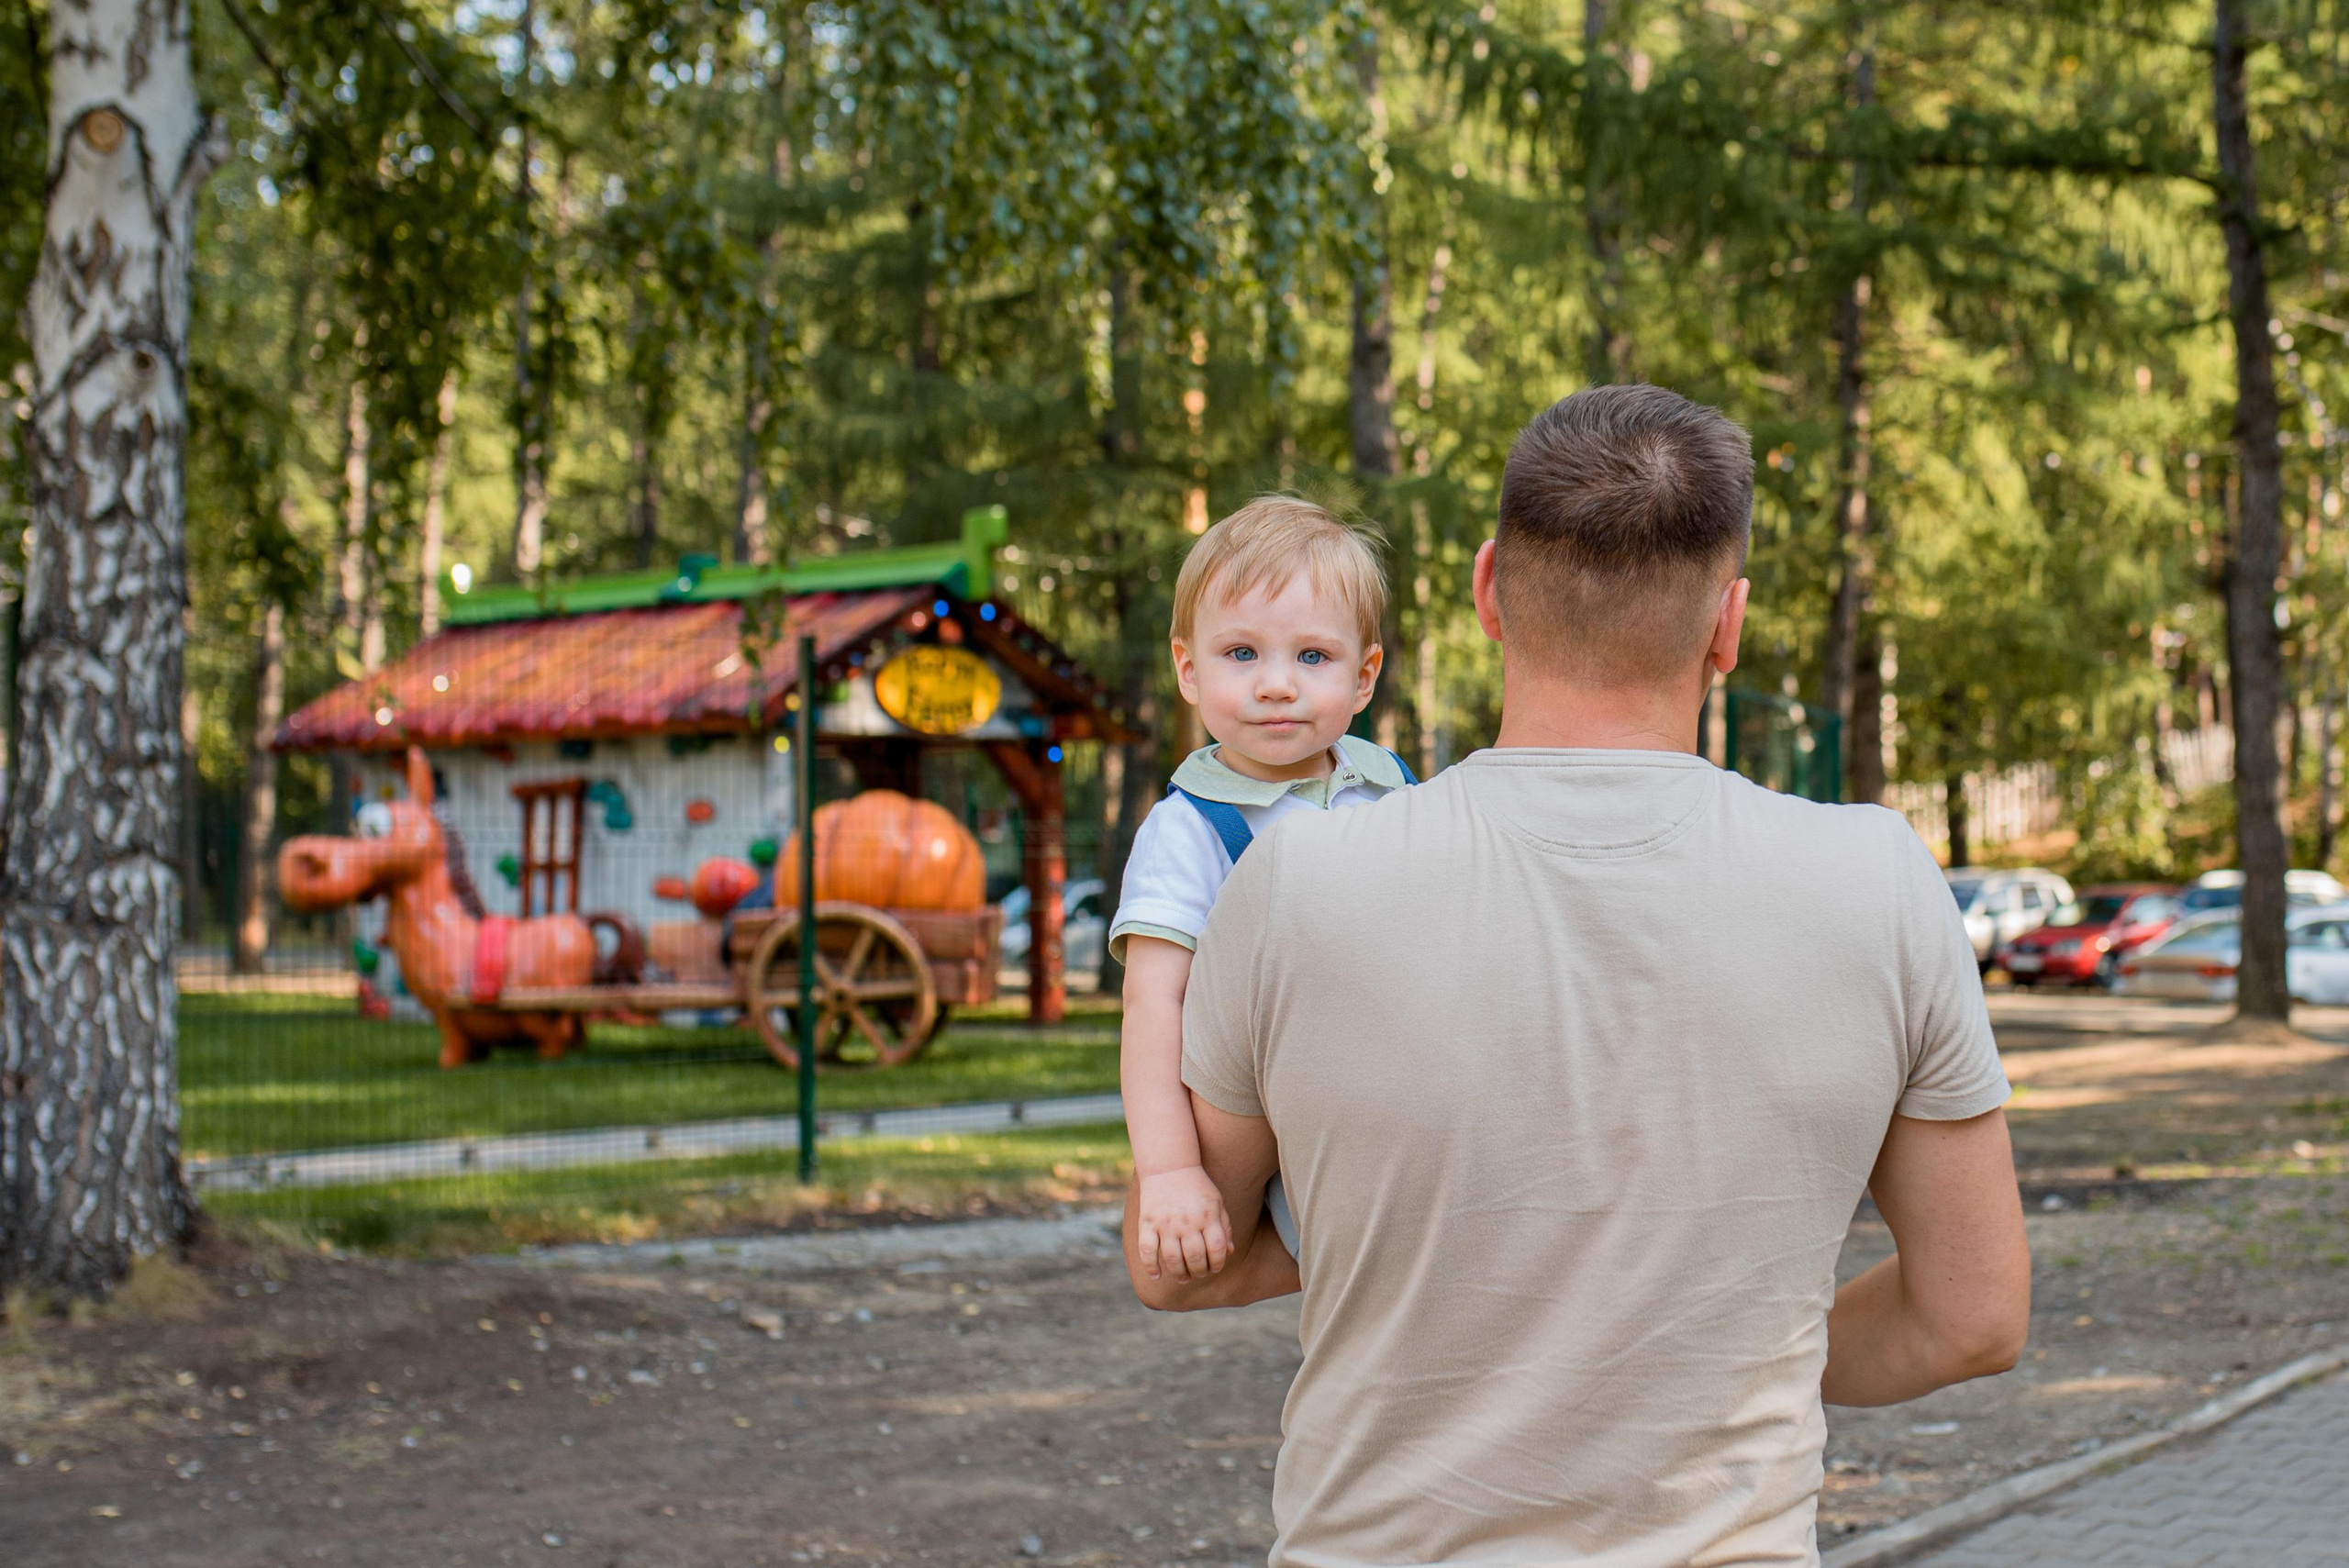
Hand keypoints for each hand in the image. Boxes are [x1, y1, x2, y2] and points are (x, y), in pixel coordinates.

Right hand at [1135, 1166, 1232, 1282]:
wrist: (1169, 1166)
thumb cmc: (1197, 1186)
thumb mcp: (1216, 1202)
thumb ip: (1224, 1227)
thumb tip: (1230, 1252)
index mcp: (1207, 1216)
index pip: (1216, 1250)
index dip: (1217, 1264)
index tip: (1214, 1267)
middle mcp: (1187, 1221)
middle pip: (1195, 1258)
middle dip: (1199, 1272)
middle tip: (1198, 1274)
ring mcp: (1166, 1223)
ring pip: (1172, 1258)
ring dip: (1179, 1273)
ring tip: (1183, 1277)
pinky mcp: (1147, 1222)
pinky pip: (1147, 1250)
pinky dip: (1151, 1266)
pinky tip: (1157, 1275)